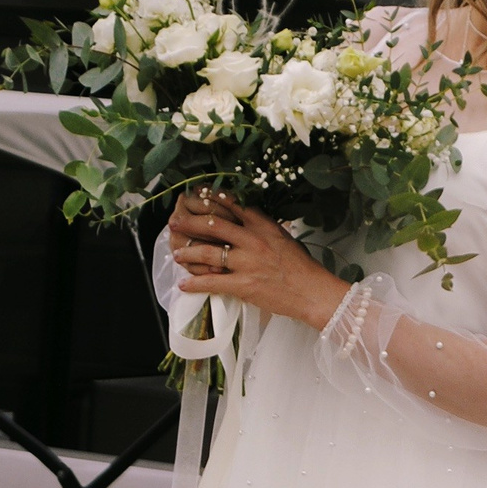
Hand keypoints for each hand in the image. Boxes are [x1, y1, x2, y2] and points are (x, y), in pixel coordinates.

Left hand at [169, 190, 346, 331]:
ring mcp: (247, 263)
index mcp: (263, 225)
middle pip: (213, 225)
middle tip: (174, 223)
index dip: (209, 199)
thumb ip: (263, 227)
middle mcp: (253, 240)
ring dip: (188, 253)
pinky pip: (213, 282)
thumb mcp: (283, 237)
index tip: (195, 196)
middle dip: (190, 223)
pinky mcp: (244, 285)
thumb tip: (246, 217)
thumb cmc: (300, 266)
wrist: (312, 291)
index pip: (231, 205)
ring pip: (209, 253)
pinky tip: (184, 284)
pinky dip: (195, 283)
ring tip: (176, 253)